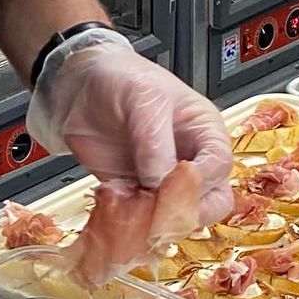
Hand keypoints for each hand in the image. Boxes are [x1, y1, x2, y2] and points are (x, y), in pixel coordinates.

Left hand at [26, 30, 231, 223]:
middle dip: (187, 210)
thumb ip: (154, 140)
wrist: (80, 88)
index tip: (173, 181)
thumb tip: (161, 181)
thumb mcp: (143, 98)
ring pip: (178, 216)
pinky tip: (113, 199)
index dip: (201, 179)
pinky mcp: (136, 193)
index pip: (219, 165)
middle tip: (157, 205)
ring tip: (129, 199)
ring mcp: (163, 180)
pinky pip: (142, 219)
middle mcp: (191, 159)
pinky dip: (129, 219)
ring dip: (155, 218)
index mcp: (204, 131)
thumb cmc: (121, 79)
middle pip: (211, 201)